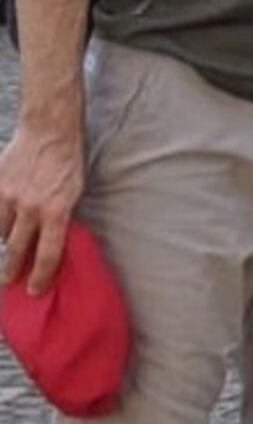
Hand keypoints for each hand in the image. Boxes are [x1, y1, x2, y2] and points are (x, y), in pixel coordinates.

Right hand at [0, 123, 84, 293]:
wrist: (49, 133)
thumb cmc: (67, 164)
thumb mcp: (75, 194)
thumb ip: (61, 219)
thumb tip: (51, 244)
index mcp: (57, 211)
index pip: (47, 253)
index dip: (40, 276)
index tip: (35, 291)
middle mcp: (31, 208)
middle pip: (18, 250)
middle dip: (13, 269)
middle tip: (10, 281)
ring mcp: (10, 198)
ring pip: (4, 233)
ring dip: (9, 239)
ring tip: (14, 240)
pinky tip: (5, 221)